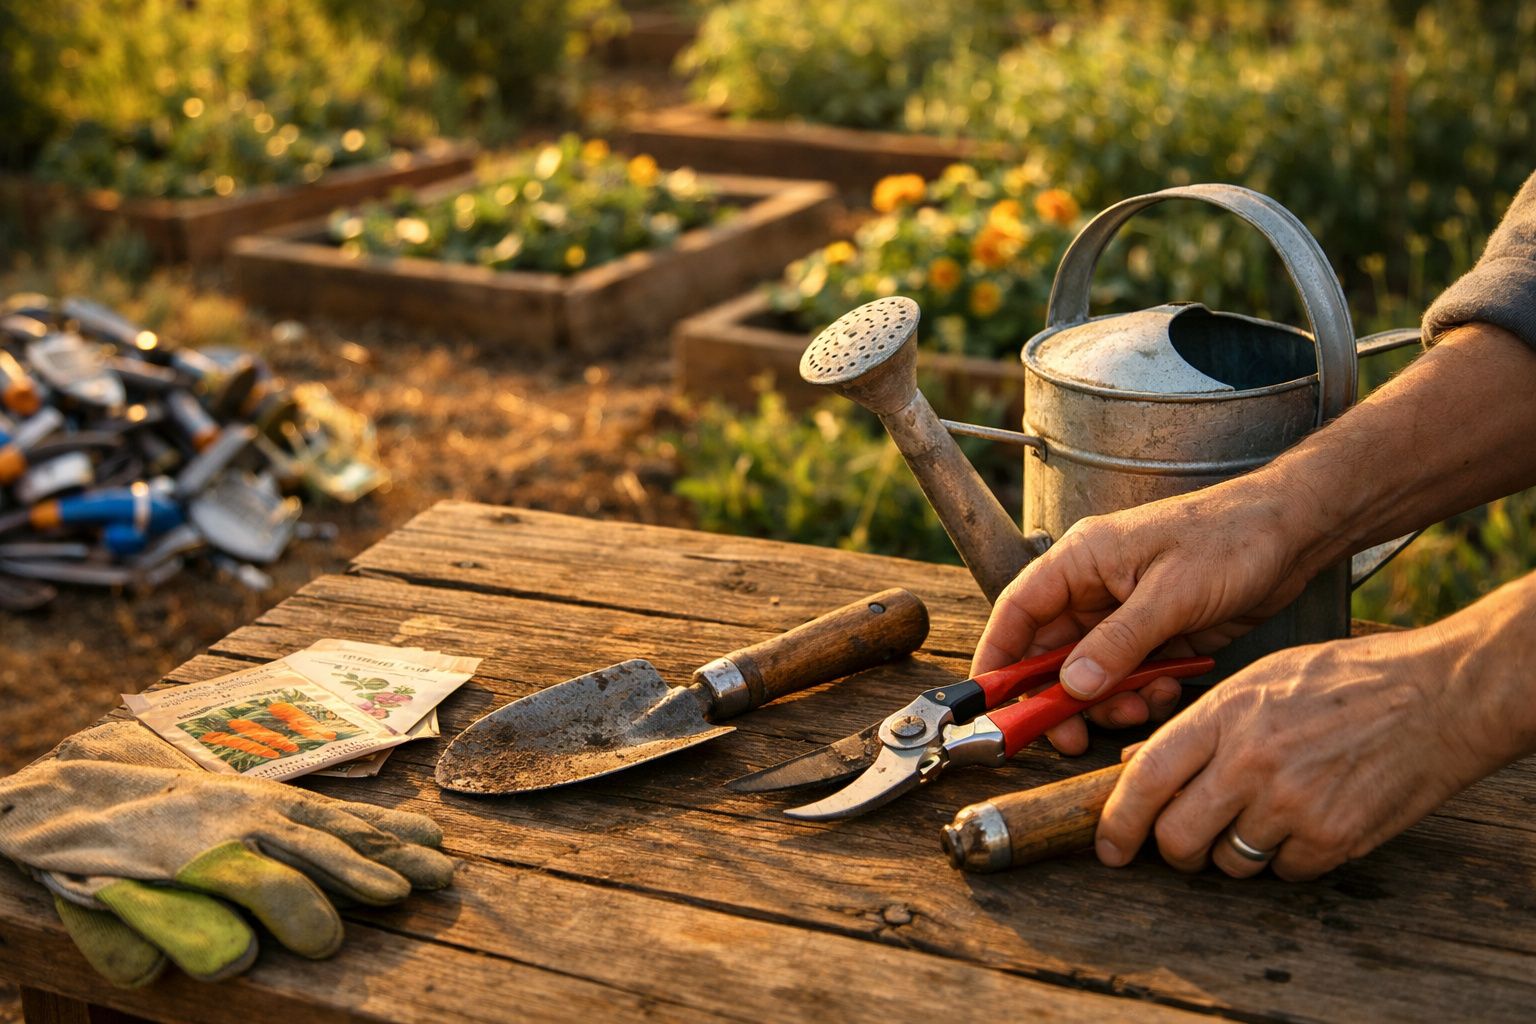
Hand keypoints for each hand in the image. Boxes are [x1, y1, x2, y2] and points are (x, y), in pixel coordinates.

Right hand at [972, 475, 1318, 752]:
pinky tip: (1167, 691)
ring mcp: (1126, 613)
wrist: (1294, 532)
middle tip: (1071, 736)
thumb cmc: (1231, 538)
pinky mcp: (1158, 634)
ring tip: (1139, 709)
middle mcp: (1095, 588)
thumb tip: (1072, 687)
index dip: (997, 657)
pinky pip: (1130, 676)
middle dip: (1059, 697)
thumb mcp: (1170, 593)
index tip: (989, 702)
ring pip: (1091, 672)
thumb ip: (1118, 643)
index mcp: (1081, 560)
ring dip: (1107, 700)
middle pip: (1050, 653)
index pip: (1017, 611)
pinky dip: (1140, 693)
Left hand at [1097, 588, 1535, 878]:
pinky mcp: (1333, 838)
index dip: (1117, 821)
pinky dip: (1286, 859)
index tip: (1108, 846)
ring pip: (1229, 862)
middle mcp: (1251, 762)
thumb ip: (1196, 724)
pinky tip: (1305, 821)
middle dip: (1173, 849)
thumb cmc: (1342, 680)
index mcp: (1224, 714)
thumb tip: (1137, 763)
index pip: (1147, 778)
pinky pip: (1283, 873)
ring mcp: (1293, 804)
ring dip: (1232, 852)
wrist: (1436, 696)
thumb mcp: (1257, 680)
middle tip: (1184, 841)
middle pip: (1177, 837)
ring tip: (1261, 815)